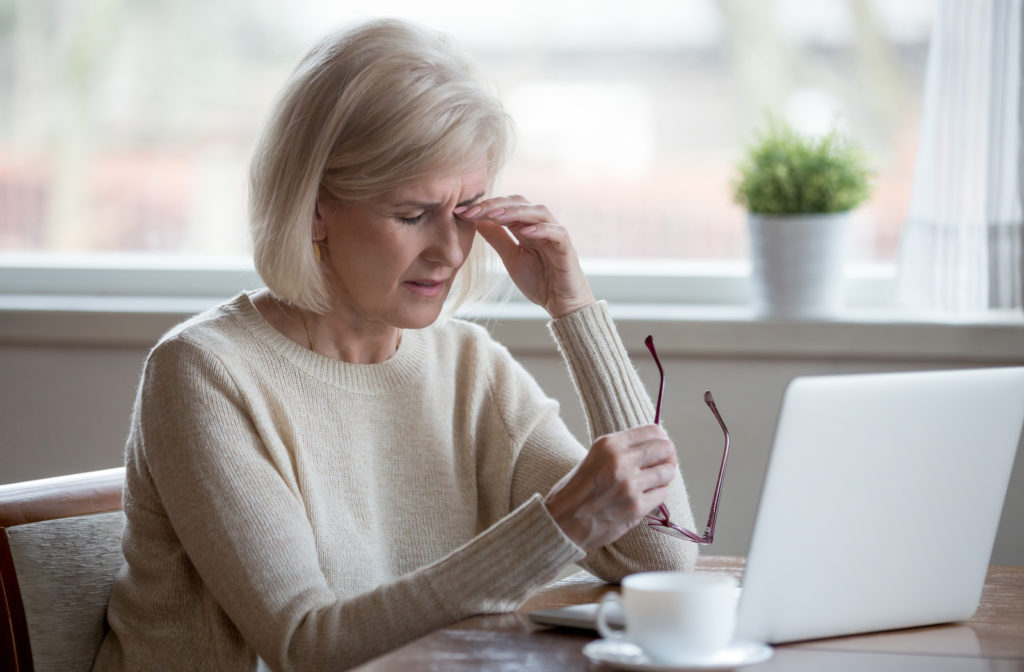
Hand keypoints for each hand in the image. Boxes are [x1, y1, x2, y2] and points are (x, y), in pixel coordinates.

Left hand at [455, 195, 594, 317]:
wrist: (561, 304)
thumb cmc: (540, 280)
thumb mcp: (511, 258)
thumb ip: (497, 238)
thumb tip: (476, 221)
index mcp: (526, 226)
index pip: (505, 207)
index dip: (484, 207)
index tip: (460, 212)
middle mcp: (541, 225)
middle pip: (519, 203)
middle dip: (495, 205)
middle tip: (472, 211)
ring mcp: (555, 234)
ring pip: (538, 212)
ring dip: (515, 212)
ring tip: (494, 215)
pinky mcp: (567, 248)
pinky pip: (557, 233)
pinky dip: (542, 229)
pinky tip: (525, 231)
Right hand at [543, 425, 677, 551]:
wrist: (563, 522)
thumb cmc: (577, 490)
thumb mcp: (595, 457)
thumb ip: (622, 450)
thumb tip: (654, 444)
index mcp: (609, 444)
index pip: (652, 431)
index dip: (661, 439)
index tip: (660, 447)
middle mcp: (620, 461)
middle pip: (665, 449)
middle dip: (668, 456)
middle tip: (662, 464)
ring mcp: (630, 485)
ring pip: (667, 472)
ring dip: (664, 477)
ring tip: (652, 482)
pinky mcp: (636, 507)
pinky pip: (662, 495)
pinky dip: (656, 495)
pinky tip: (643, 497)